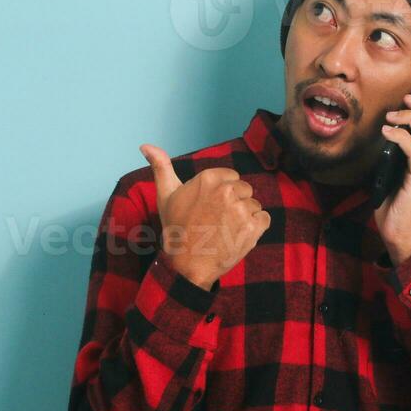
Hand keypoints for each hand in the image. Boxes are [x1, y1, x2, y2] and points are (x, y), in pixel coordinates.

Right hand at [140, 144, 270, 288]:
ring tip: (225, 230)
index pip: (232, 177)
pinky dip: (256, 229)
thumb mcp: (166, 195)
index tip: (210, 208)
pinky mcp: (253, 228)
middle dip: (235, 203)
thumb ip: (161, 167)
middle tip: (217, 221)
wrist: (187, 265)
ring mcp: (241, 209)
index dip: (223, 193)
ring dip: (244, 218)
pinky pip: (264, 220)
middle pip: (245, 190)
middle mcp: (227, 190)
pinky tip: (238, 236)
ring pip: (254, 206)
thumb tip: (146, 145)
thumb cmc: (177, 229)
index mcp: (209, 178)